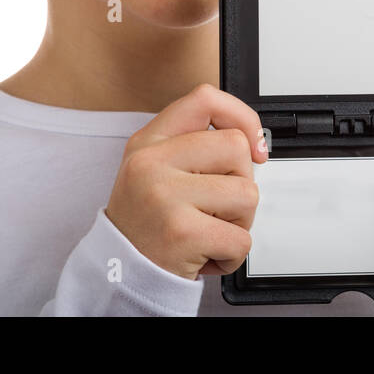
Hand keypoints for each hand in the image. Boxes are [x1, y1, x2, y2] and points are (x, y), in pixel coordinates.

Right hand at [105, 83, 266, 279]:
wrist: (120, 274)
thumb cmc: (148, 223)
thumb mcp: (155, 170)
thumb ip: (194, 146)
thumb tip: (253, 141)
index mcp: (148, 142)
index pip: (205, 99)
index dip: (241, 116)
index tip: (252, 145)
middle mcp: (151, 163)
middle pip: (236, 147)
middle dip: (241, 182)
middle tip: (215, 206)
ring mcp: (164, 196)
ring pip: (247, 194)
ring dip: (239, 222)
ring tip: (208, 231)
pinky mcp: (181, 232)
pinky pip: (241, 238)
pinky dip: (232, 255)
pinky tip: (206, 254)